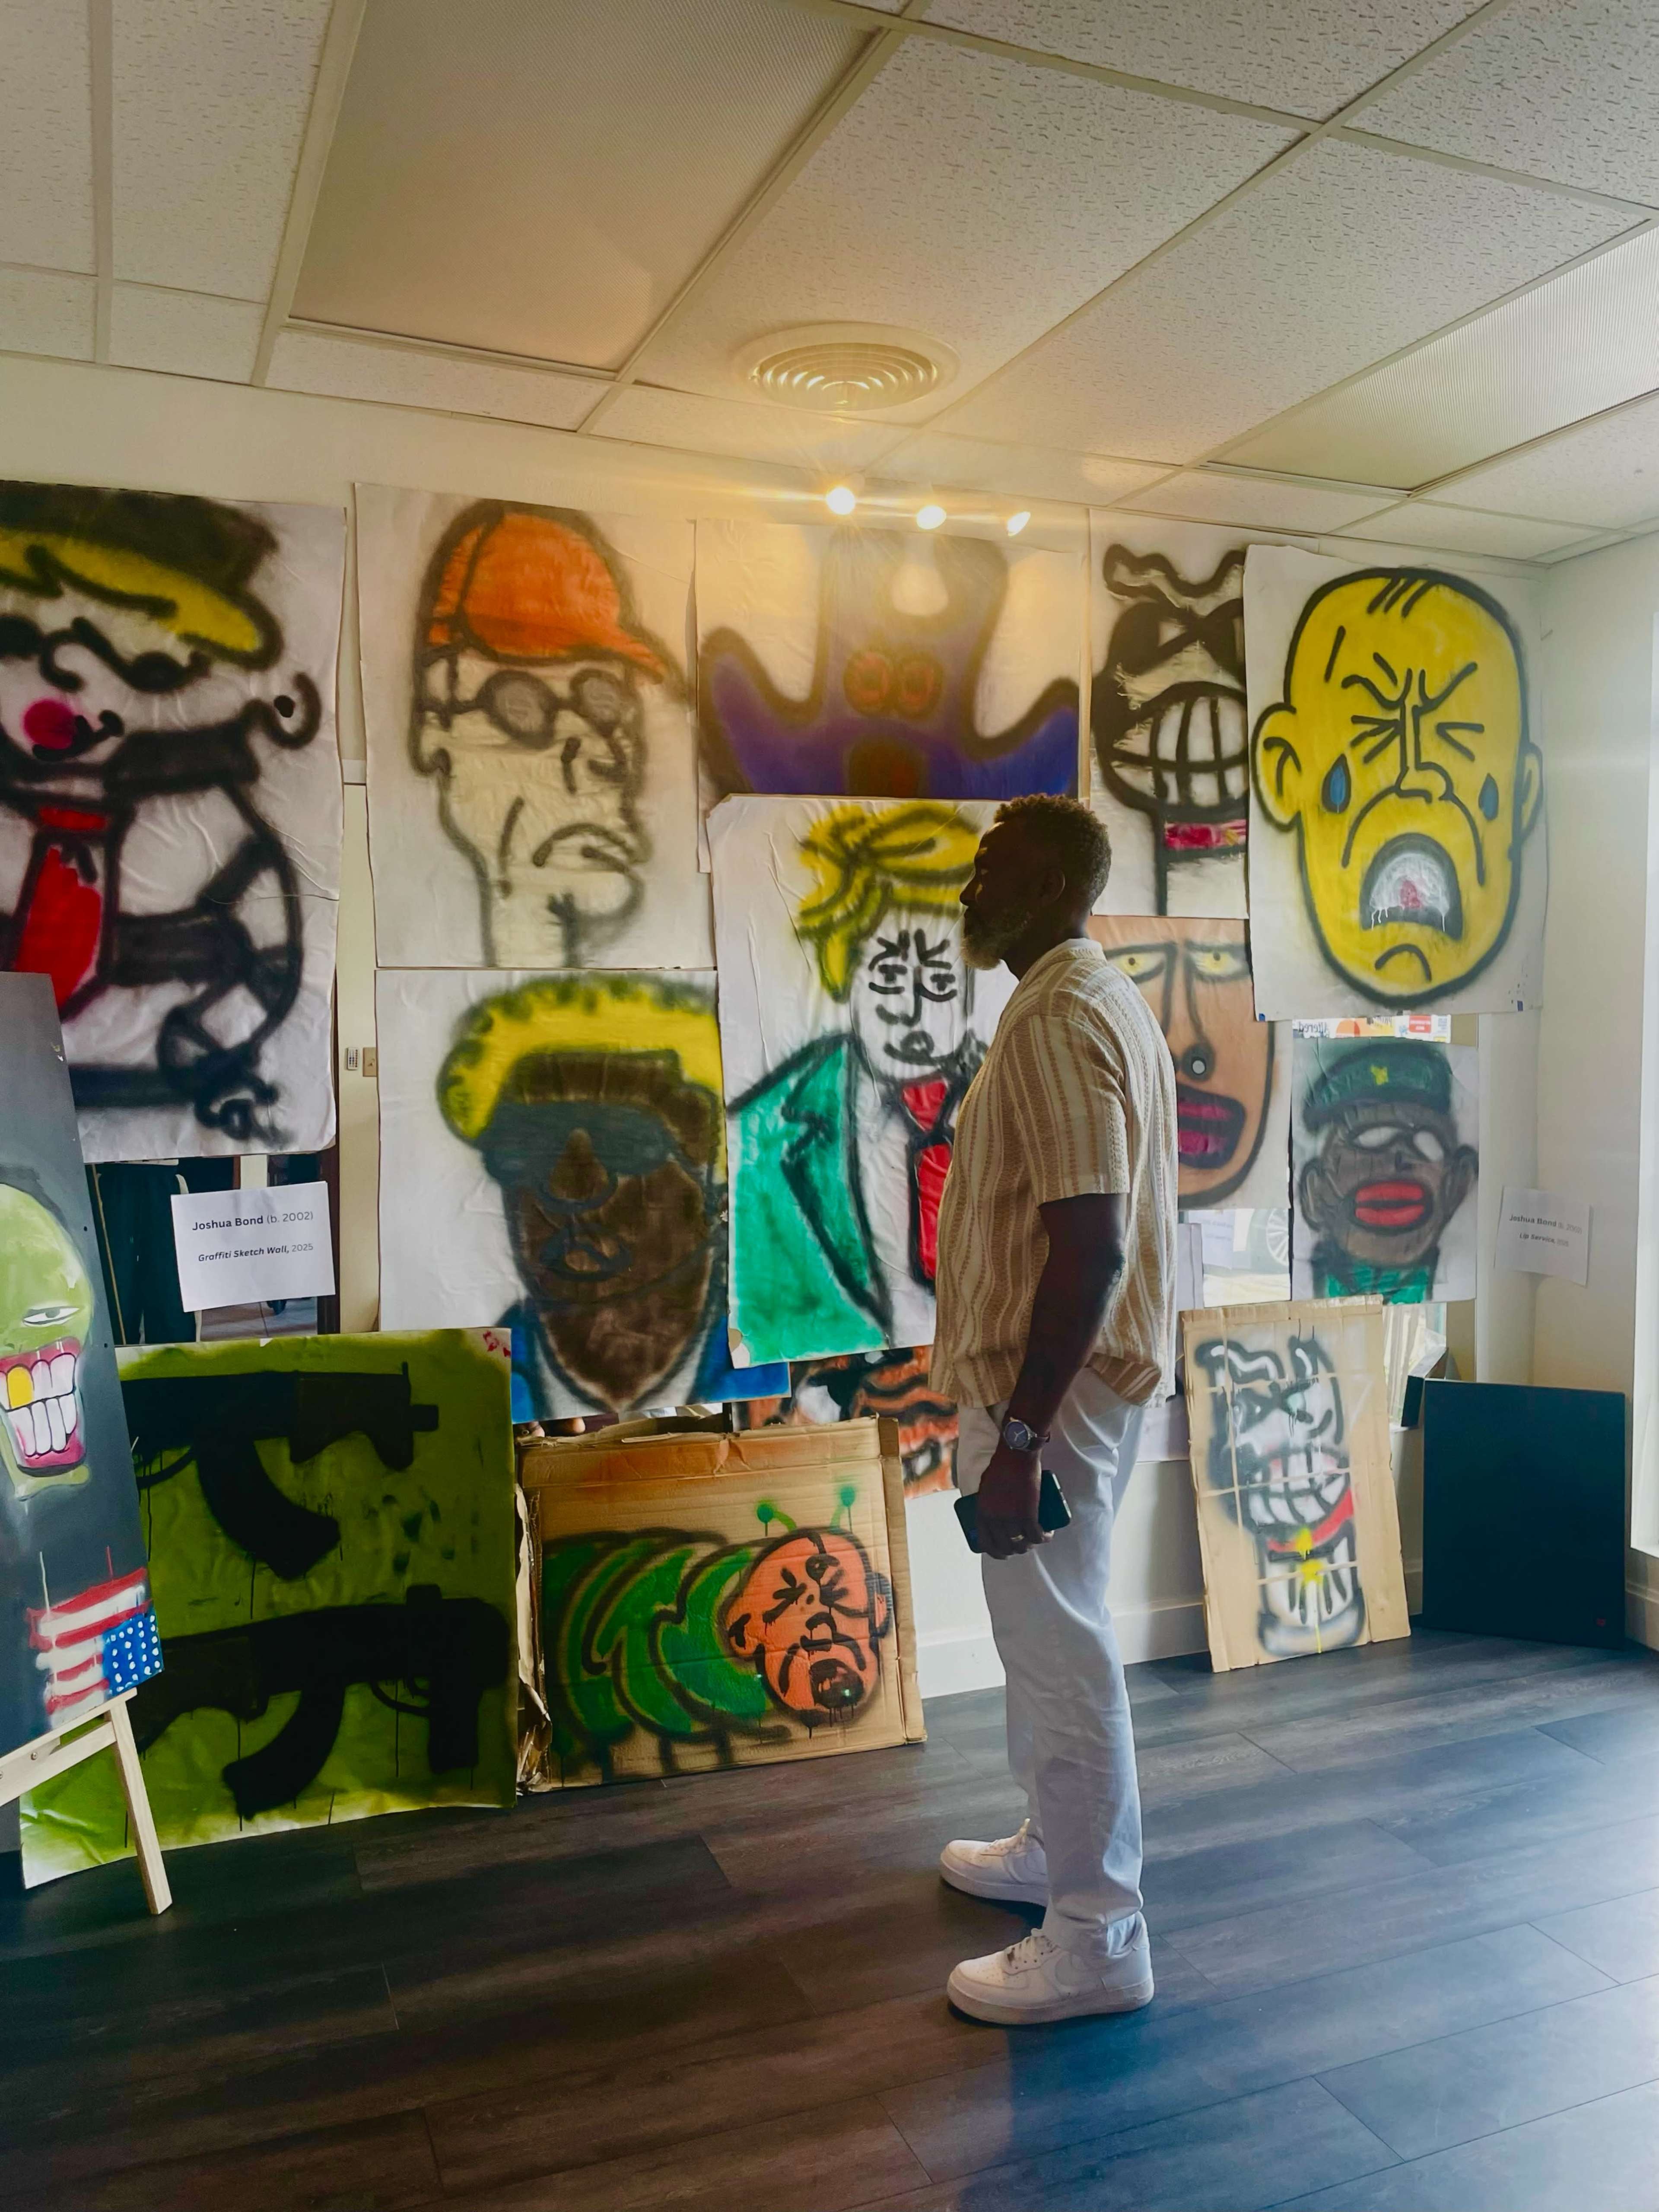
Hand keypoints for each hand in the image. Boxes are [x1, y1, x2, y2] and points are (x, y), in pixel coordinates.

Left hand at [975, 1441, 1045, 1560]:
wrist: (1016, 1455)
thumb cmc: (1000, 1466)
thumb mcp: (985, 1487)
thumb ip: (986, 1502)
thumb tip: (992, 1513)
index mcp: (982, 1513)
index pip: (986, 1543)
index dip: (996, 1552)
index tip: (1004, 1553)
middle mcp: (994, 1520)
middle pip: (1006, 1547)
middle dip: (1016, 1550)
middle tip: (1024, 1545)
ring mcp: (1011, 1519)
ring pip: (1022, 1544)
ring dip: (1030, 1545)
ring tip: (1036, 1539)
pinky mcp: (1028, 1514)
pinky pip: (1037, 1535)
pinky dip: (1044, 1538)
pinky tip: (1048, 1535)